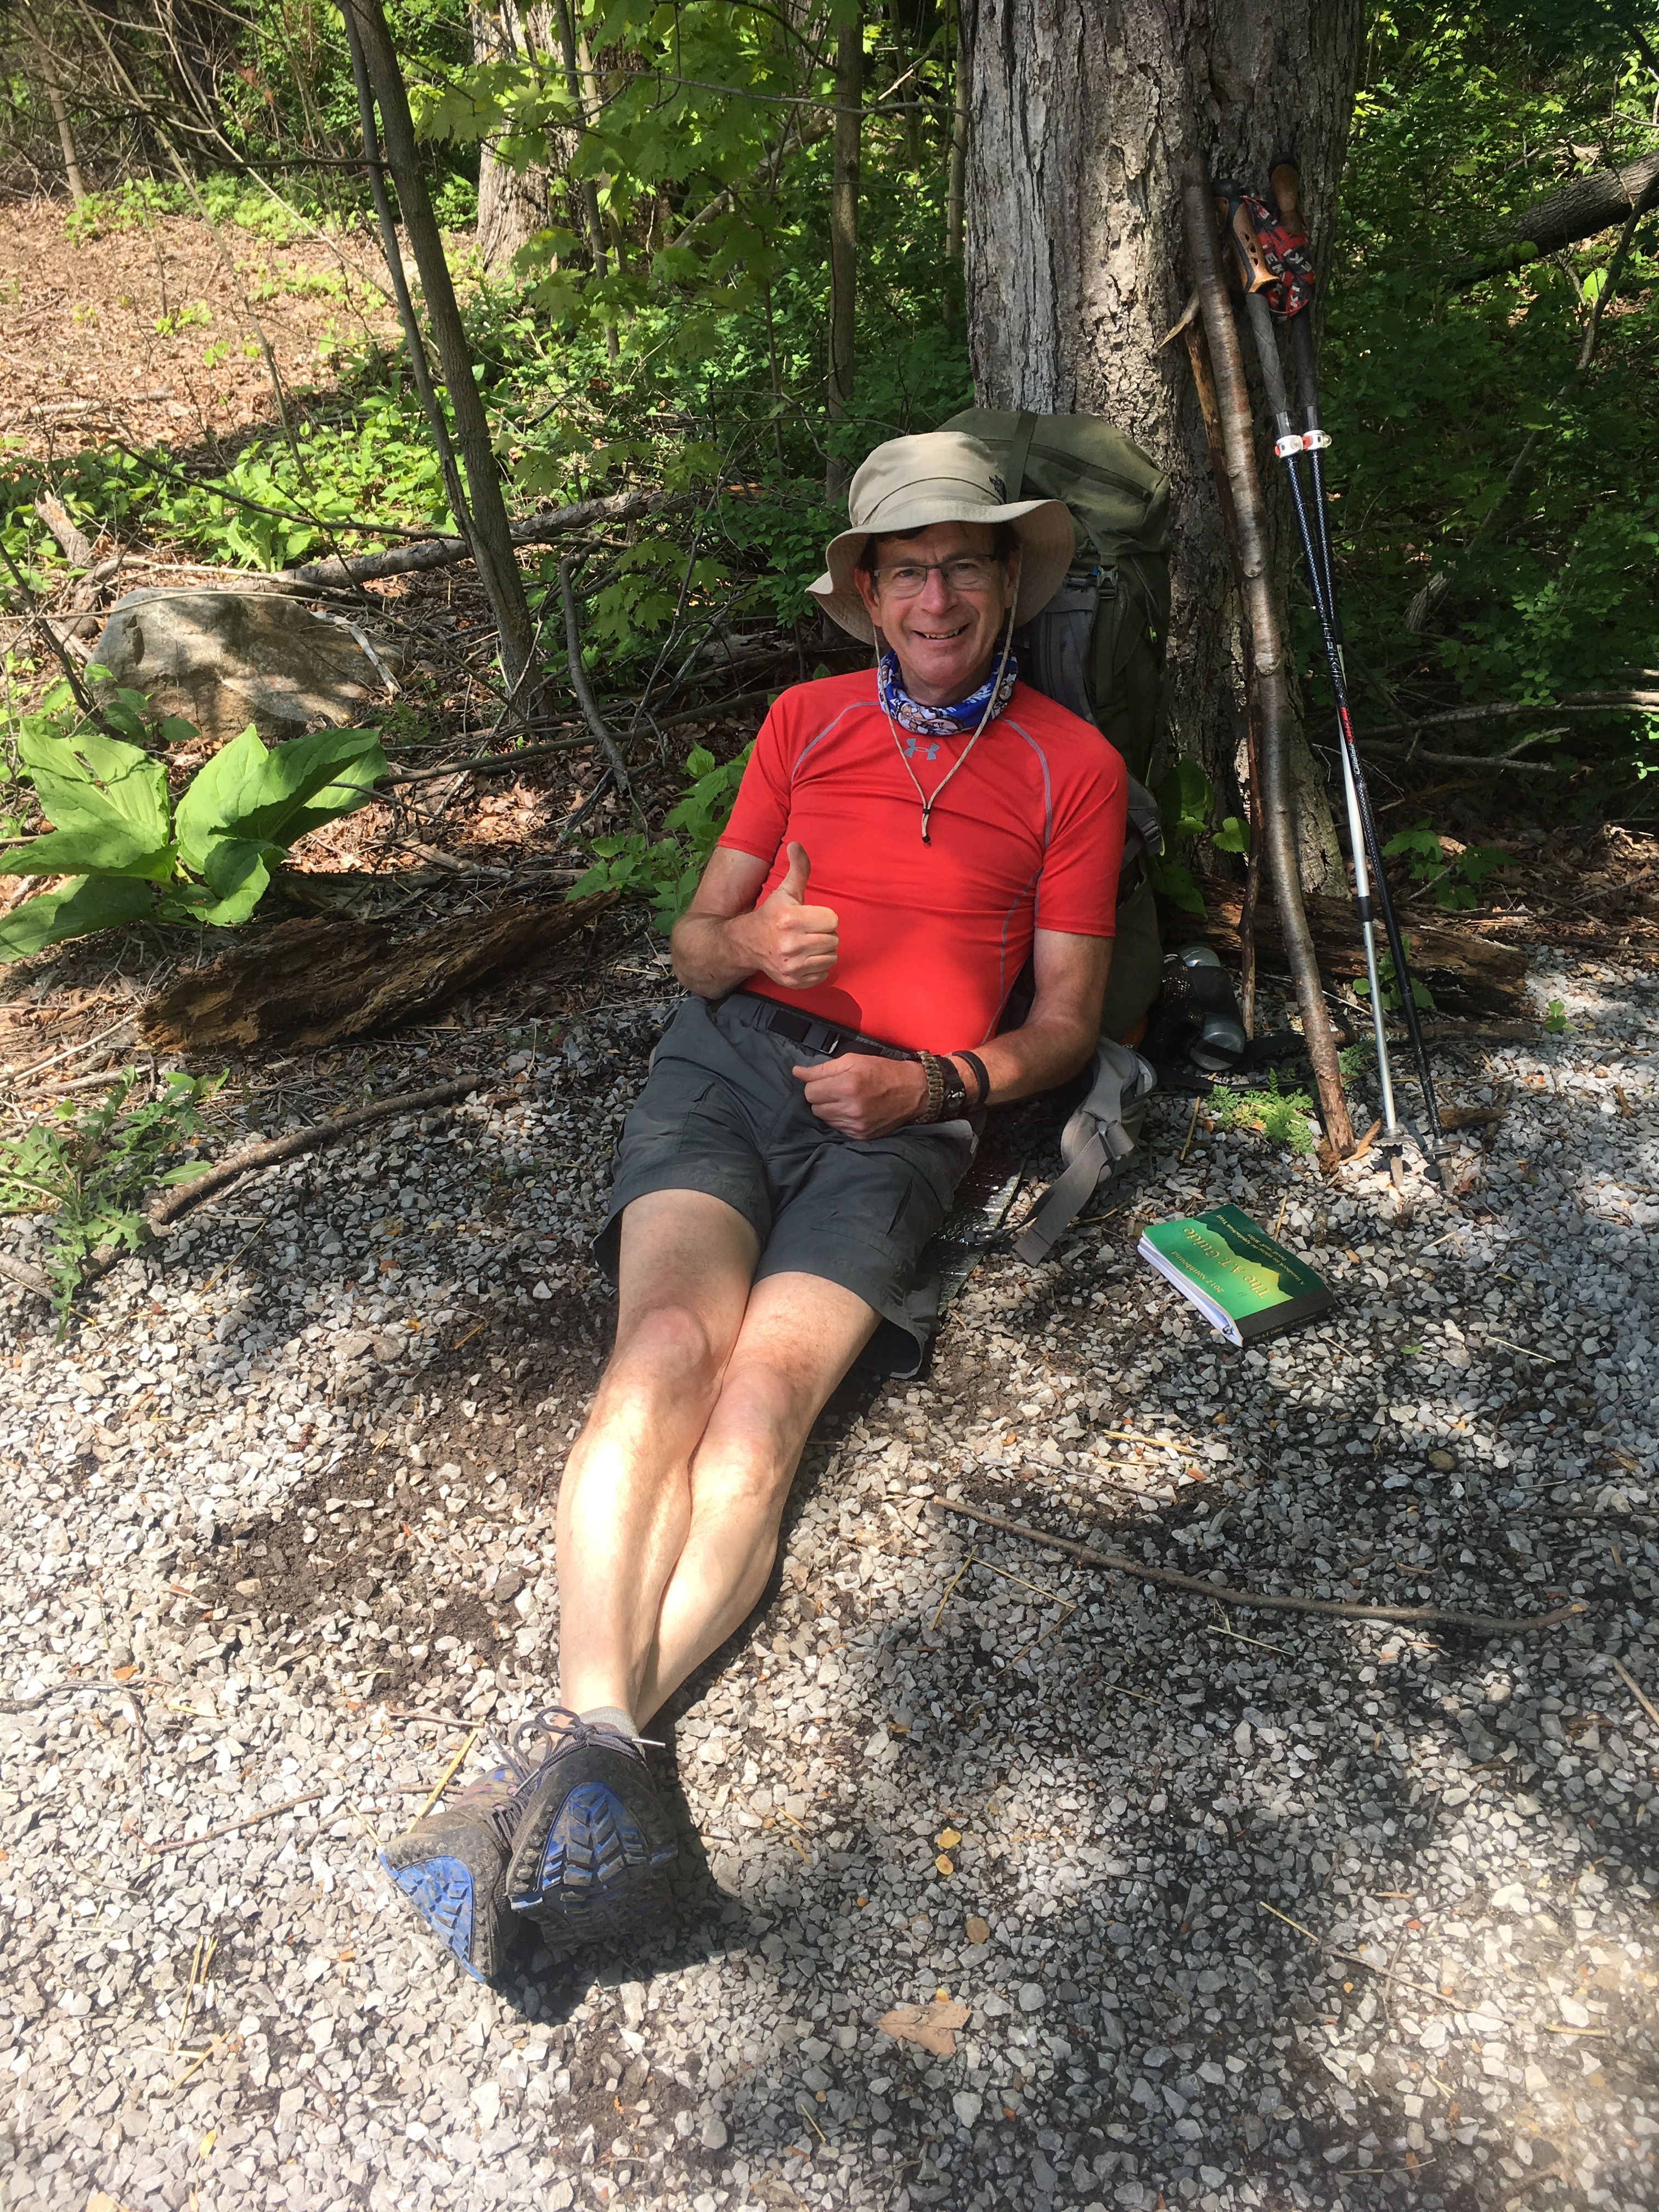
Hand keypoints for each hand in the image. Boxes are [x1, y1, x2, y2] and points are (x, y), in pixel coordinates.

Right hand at [744, 843, 838, 989]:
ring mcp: (791, 966)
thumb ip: (797, 869)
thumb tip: (797, 844)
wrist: (747, 944)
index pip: (832, 920)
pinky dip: (817, 968)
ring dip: (822, 951)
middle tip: (808, 931)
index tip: (810, 917)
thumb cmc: (772, 914)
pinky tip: (803, 959)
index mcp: (789, 919)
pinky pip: (823, 975)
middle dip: (823, 934)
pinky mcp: (793, 981)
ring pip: (831, 958)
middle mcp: (790, 945)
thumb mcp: (785, 891)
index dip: (824, 917)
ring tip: (806, 944)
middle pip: (833, 939)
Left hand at [793, 1052, 927, 1137]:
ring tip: (846, 1099)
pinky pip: (838, 1129)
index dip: (814, 1085)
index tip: (824, 1081)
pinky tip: (853, 1110)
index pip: (809, 1092)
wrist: (912, 1090)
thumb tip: (796, 1072)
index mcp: (847, 1086)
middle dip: (821, 1097)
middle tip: (836, 1089)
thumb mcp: (852, 1061)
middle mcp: (851, 1108)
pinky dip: (841, 1119)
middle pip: (814, 1108)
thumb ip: (821, 1068)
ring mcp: (857, 1125)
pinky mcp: (861, 1135)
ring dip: (830, 1109)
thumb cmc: (881, 1071)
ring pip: (825, 1119)